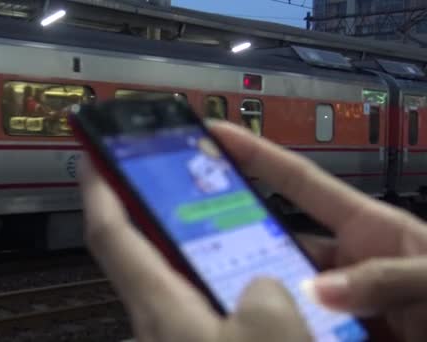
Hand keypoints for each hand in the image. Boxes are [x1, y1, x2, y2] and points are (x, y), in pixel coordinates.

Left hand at [79, 159, 310, 341]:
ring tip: (235, 235)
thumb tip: (264, 288)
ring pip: (179, 284)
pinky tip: (259, 299)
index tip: (94, 157)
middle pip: (144, 254)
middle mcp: (158, 326)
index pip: (112, 234)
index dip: (100, 191)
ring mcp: (175, 341)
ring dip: (200, 256)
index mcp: (162, 311)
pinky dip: (222, 291)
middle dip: (158, 214)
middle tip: (178, 185)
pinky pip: (202, 312)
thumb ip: (265, 293)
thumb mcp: (273, 334)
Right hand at [208, 121, 426, 340]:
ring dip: (260, 295)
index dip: (257, 156)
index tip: (217, 136)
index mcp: (368, 227)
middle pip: (279, 241)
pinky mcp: (340, 333)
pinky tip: (262, 330)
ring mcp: (341, 303)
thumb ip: (390, 275)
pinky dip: (282, 327)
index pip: (300, 182)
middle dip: (239, 236)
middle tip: (197, 237)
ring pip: (284, 292)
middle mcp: (346, 263)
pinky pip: (301, 327)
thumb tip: (323, 289)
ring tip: (225, 295)